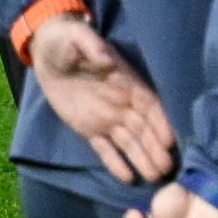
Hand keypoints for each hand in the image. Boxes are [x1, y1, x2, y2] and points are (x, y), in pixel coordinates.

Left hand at [25, 14, 176, 187]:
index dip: (161, 122)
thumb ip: (92, 46)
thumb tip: (106, 60)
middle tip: (166, 169)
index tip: (170, 140)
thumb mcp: (76, 38)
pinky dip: (116, 163)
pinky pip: (105, 148)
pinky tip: (128, 178)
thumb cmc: (65, 40)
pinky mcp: (89, 128)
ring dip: (142, 159)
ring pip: (129, 142)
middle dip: (155, 148)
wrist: (47, 51)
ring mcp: (107, 118)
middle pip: (143, 129)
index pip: (150, 105)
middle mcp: (122, 103)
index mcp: (125, 81)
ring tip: (154, 179)